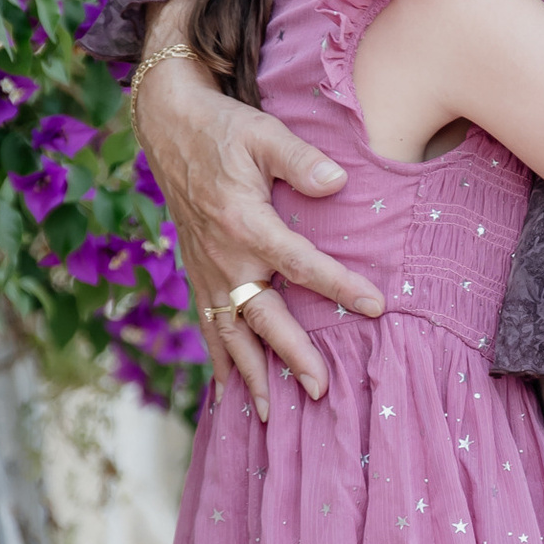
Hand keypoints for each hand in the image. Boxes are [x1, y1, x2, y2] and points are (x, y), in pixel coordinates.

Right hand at [138, 29, 382, 416]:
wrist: (168, 126)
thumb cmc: (223, 129)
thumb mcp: (264, 133)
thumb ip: (302, 159)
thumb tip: (338, 183)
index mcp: (244, 223)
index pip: (300, 263)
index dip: (339, 286)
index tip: (375, 307)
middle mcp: (222, 256)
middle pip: (261, 316)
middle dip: (289, 357)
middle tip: (319, 390)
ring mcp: (205, 269)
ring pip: (228, 333)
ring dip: (248, 375)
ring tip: (267, 416)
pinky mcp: (196, 272)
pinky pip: (207, 325)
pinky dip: (218, 360)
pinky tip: (226, 394)